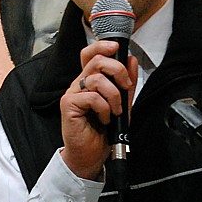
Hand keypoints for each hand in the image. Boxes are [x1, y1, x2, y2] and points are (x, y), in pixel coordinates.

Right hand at [59, 40, 137, 179]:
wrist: (91, 155)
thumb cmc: (103, 132)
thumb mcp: (122, 104)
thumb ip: (127, 83)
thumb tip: (132, 61)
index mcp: (90, 81)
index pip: (91, 54)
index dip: (102, 46)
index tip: (117, 47)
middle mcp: (79, 84)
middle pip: (97, 61)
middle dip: (118, 70)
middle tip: (125, 86)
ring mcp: (72, 94)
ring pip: (96, 79)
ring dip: (113, 95)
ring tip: (115, 110)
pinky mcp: (69, 105)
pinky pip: (92, 96)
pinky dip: (104, 107)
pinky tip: (104, 118)